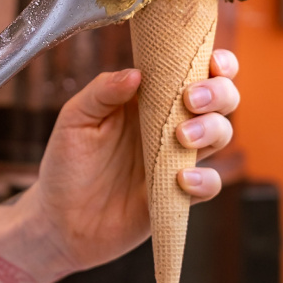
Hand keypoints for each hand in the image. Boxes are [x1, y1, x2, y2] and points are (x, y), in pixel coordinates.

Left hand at [28, 49, 238, 272]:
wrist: (60, 221)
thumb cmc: (66, 163)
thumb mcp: (75, 119)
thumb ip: (102, 91)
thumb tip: (136, 73)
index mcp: (148, 98)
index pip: (193, 70)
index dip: (215, 63)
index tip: (212, 62)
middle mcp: (170, 124)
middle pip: (221, 99)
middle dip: (218, 92)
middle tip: (191, 100)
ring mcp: (177, 159)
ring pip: (221, 134)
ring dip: (211, 130)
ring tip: (181, 137)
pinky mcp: (178, 195)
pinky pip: (210, 184)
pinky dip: (204, 179)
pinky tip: (181, 180)